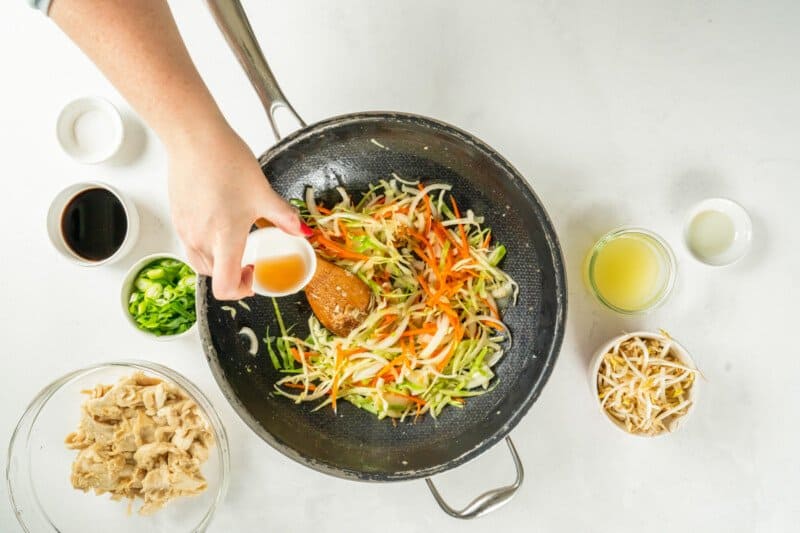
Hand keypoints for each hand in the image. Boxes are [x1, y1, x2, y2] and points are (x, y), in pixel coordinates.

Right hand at [166, 123, 310, 299]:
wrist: (194, 139)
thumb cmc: (226, 163)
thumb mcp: (263, 193)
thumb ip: (285, 218)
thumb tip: (303, 232)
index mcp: (225, 239)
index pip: (226, 287)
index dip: (242, 290)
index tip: (254, 275)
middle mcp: (201, 240)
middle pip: (214, 277)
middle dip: (234, 274)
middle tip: (251, 260)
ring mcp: (186, 230)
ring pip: (200, 262)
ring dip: (219, 262)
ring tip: (235, 242)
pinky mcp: (177, 218)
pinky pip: (190, 244)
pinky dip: (206, 246)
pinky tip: (219, 224)